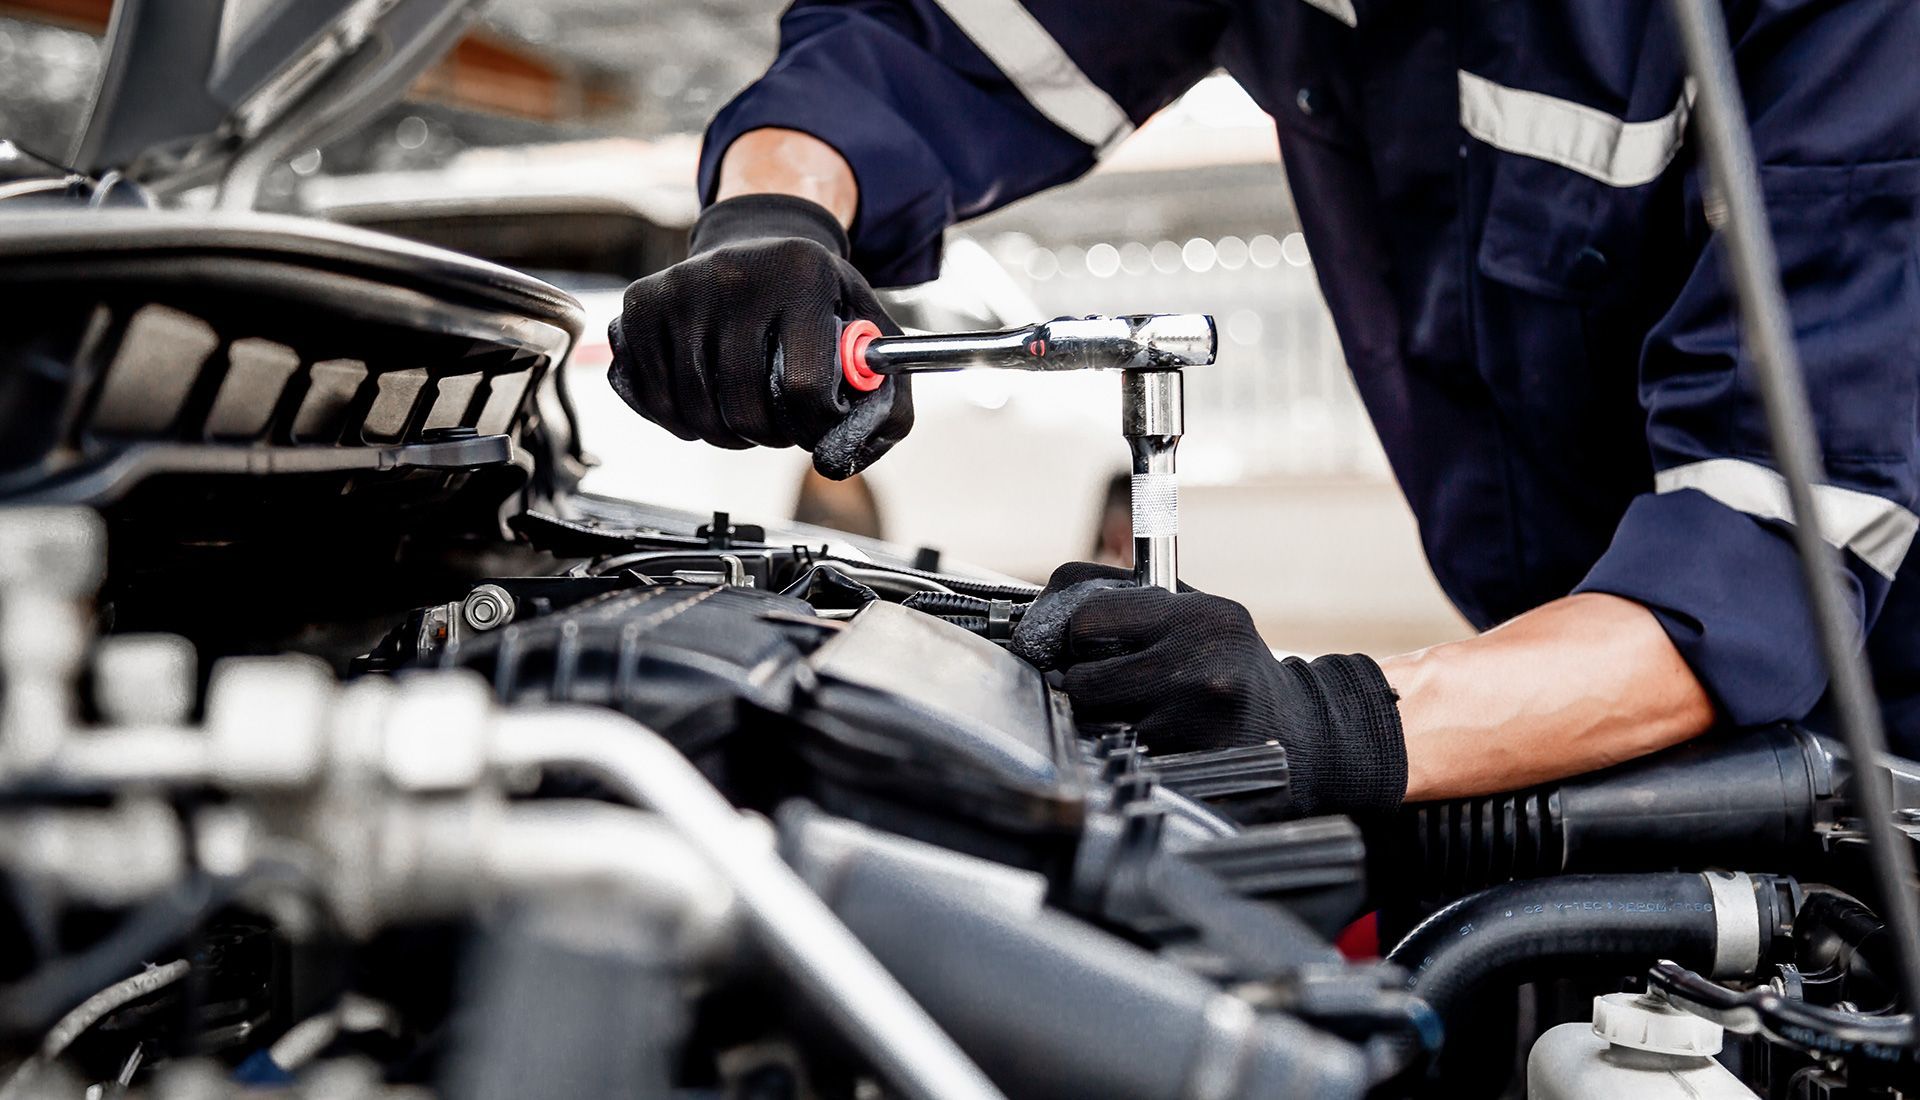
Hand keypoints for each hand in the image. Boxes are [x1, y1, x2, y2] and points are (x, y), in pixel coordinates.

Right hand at [607, 194, 912, 479]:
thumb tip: (844, 458)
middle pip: (745, 409)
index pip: (805, 387)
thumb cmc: (817, 298)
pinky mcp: (639, 307)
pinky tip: (706, 399)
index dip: (816, 425)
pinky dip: (681, 420)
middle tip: (781, 424)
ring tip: (746, 411)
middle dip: (770, 436)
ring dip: (726, 434)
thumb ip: (891, 402)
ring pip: (697, 414)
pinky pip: (653, 401)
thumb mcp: (872, 331)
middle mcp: (733, 275)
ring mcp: (679, 290)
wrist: (758, 242)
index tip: (818, 422)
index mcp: (801, 276)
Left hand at [1015, 563, 1407, 815]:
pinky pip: (1121, 760)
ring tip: (1137, 716)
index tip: (1078, 647)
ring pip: (1095, 726)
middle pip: (1081, 679)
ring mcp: (1197, 725)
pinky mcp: (1192, 770)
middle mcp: (1201, 666)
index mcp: (1200, 617)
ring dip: (1101, 724)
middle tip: (1105, 687)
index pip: (1085, 619)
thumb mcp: (1201, 615)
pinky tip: (1156, 745)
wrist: (1306, 737)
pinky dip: (1125, 755)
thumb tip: (1048, 601)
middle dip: (1082, 685)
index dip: (1072, 637)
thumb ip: (1132, 599)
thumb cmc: (1237, 670)